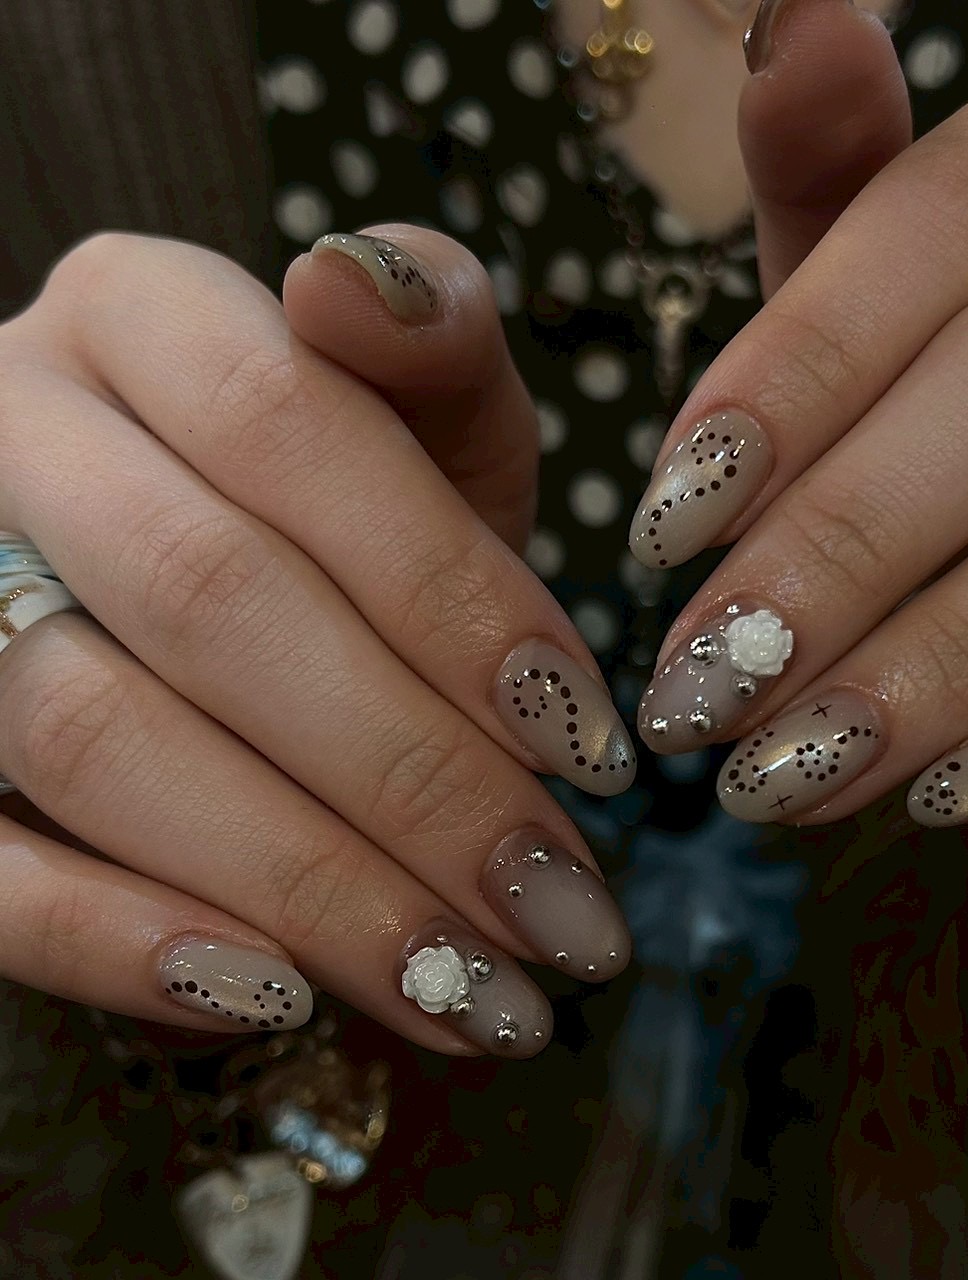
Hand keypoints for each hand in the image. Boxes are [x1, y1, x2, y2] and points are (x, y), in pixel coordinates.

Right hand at [0, 224, 633, 1055]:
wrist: (208, 573)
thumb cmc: (351, 498)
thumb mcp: (421, 413)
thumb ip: (430, 345)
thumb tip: (360, 286)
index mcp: (143, 316)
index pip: (293, 431)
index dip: (453, 600)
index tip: (588, 749)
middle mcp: (6, 429)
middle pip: (211, 602)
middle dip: (417, 780)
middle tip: (565, 916)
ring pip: (99, 741)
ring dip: (312, 890)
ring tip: (479, 994)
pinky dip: (120, 943)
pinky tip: (279, 1002)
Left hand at [632, 8, 967, 903]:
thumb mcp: (909, 288)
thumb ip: (845, 187)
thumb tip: (780, 25)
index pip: (949, 206)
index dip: (797, 372)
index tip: (663, 527)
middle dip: (848, 549)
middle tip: (703, 687)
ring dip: (939, 667)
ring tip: (782, 774)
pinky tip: (942, 793)